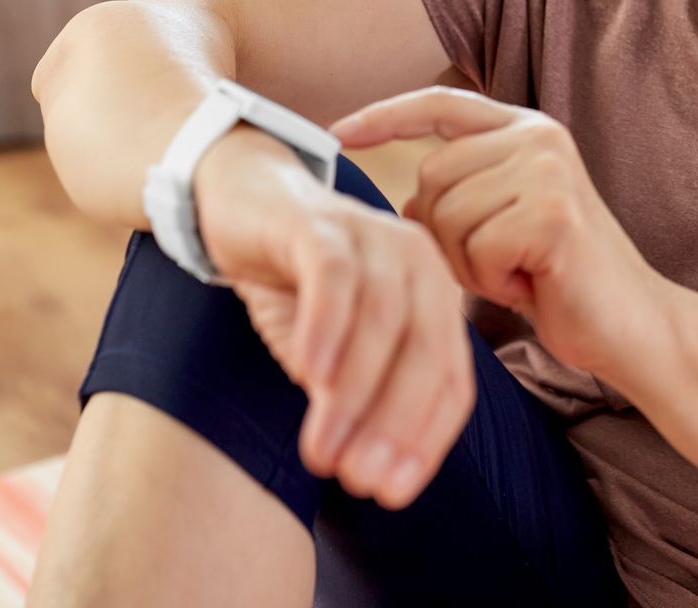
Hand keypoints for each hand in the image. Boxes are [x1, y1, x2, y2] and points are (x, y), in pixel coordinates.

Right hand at [192, 131, 475, 509]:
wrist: (246, 202)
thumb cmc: (301, 287)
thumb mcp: (338, 352)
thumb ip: (362, 399)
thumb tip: (375, 473)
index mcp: (437, 299)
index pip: (451, 383)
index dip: (424, 444)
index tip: (389, 494)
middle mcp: (420, 264)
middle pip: (425, 355)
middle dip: (394, 426)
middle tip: (357, 480)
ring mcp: (374, 236)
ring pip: (381, 322)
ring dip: (353, 395)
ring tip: (322, 450)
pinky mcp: (323, 223)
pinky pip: (335, 279)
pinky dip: (327, 329)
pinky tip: (308, 376)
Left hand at [327, 88, 671, 379]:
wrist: (631, 325)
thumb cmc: (561, 281)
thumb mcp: (501, 228)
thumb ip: (459, 199)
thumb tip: (402, 200)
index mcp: (526, 131)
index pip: (441, 105)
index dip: (385, 116)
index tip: (338, 131)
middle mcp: (538, 138)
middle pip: (431, 177)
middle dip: (445, 235)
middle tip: (498, 263)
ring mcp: (548, 171)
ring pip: (447, 215)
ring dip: (468, 264)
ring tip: (518, 273)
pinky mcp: (552, 213)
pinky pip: (475, 249)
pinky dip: (491, 282)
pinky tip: (532, 285)